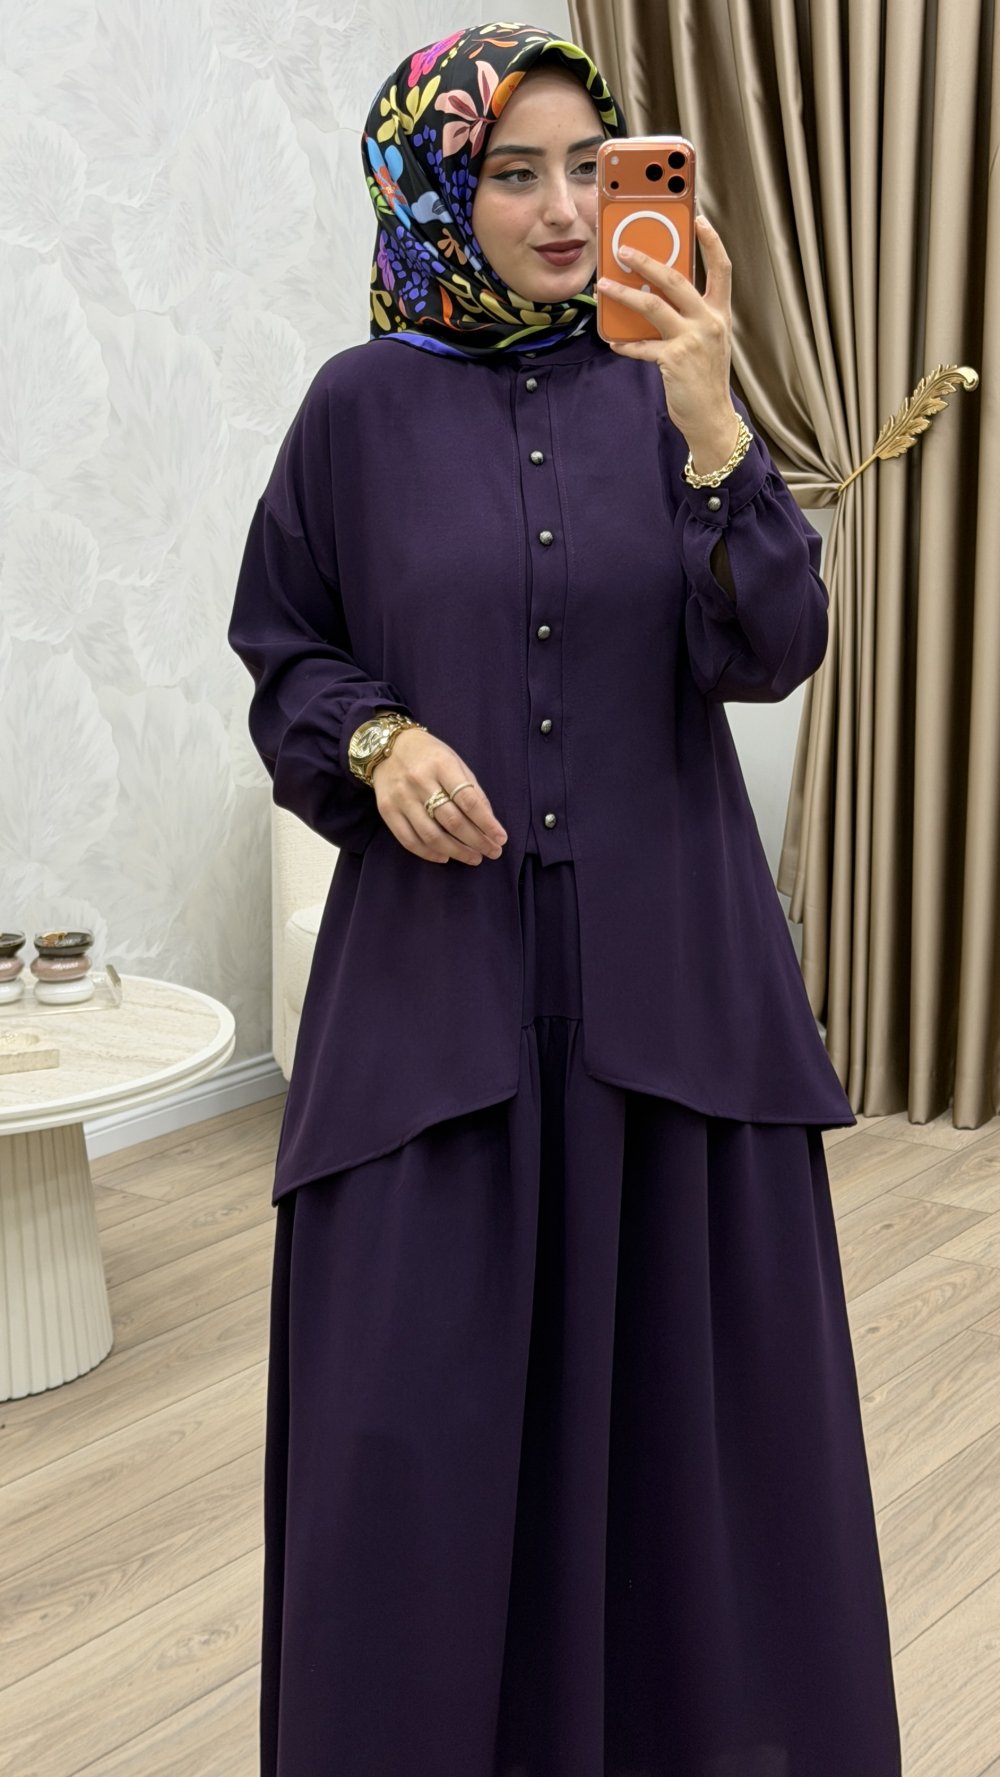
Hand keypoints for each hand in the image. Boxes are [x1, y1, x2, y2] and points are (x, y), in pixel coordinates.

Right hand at [370, 726, 507, 865]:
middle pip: (452, 821)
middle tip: (492, 852)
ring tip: (474, 858)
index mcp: (441, 765)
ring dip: (456, 852)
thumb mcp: (455, 762)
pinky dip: (429, 853)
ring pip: (431, 835)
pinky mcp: (387, 811)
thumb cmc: (428, 755)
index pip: (468, 801)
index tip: (501, 838)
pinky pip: (409, 840)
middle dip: (476, 841)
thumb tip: (488, 822)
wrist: (386, 747)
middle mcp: (419, 781)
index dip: (487, 823)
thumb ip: (472, 790)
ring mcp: (401, 797)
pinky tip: (445, 857)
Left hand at [596, 214, 739, 468]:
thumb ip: (688, 318)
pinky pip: (642, 346)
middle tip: (623, 250)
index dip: (712, 242)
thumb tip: (656, 298)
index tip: (699, 219)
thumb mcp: (705, 341)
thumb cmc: (704, 379)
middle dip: (646, 261)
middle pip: (676, 279)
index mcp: (719, 313)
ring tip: (604, 287)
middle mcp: (709, 321)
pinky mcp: (674, 360)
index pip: (721, 269)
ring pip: (652, 306)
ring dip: (624, 294)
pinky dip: (625, 344)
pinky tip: (614, 342)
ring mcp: (692, 340)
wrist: (712, 418)